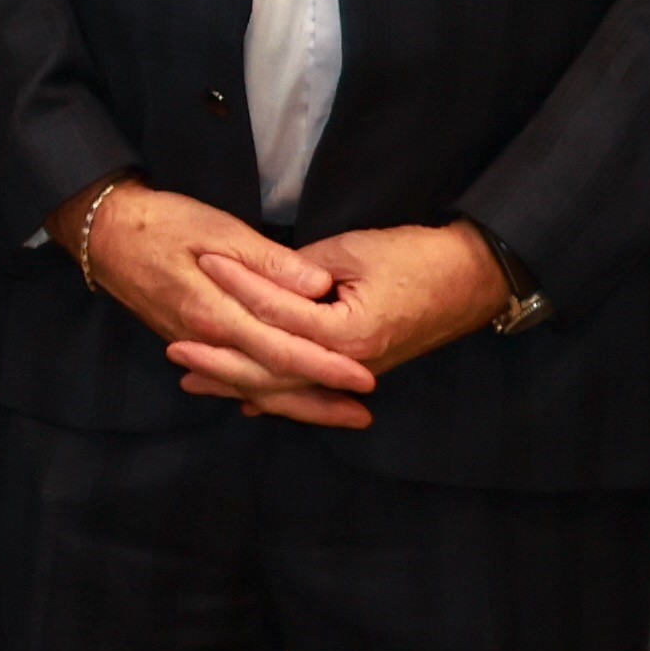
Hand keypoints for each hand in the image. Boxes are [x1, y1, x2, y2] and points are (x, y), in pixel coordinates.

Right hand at [61, 178, 374, 422]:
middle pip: (270, 384)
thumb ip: (270, 263)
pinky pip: (231, 379)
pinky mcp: (187, 342)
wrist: (104, 233)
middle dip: (318, 403)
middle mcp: (205, 340)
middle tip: (362, 416)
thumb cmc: (163, 223)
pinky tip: (279, 403)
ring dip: (294, 405)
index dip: (326, 367)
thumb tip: (319, 288)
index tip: (365, 378)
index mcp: (216, 313)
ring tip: (335, 415)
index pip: (282, 351)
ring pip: (251, 388)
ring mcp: (193, 345)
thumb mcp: (220, 230)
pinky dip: (259, 394)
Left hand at [183, 222, 513, 429]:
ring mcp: (355, 372)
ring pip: (286, 388)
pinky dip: (276, 394)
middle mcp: (348, 363)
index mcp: (346, 333)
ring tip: (194, 381)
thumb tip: (259, 280)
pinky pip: (308, 390)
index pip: (275, 315)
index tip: (203, 266)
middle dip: (220, 362)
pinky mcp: (360, 369)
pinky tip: (246, 400)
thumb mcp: (355, 250)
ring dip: (239, 385)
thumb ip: (301, 271)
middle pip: (270, 372)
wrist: (474, 277)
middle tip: (175, 352)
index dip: (237, 288)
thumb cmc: (419, 257)